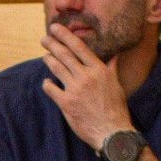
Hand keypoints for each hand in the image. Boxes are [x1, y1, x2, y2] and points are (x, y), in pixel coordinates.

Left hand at [40, 21, 138, 158]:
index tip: (56, 28)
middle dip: (52, 44)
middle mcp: (86, 76)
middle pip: (65, 54)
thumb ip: (111, 67)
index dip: (66, 36)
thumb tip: (116, 53)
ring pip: (56, 68)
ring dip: (48, 60)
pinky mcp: (66, 103)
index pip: (79, 47)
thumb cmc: (116, 108)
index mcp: (99, 69)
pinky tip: (47, 81)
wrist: (111, 132)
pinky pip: (51, 88)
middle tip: (44, 38)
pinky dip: (47, 83)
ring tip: (44, 55)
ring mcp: (75, 89)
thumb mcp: (116, 84)